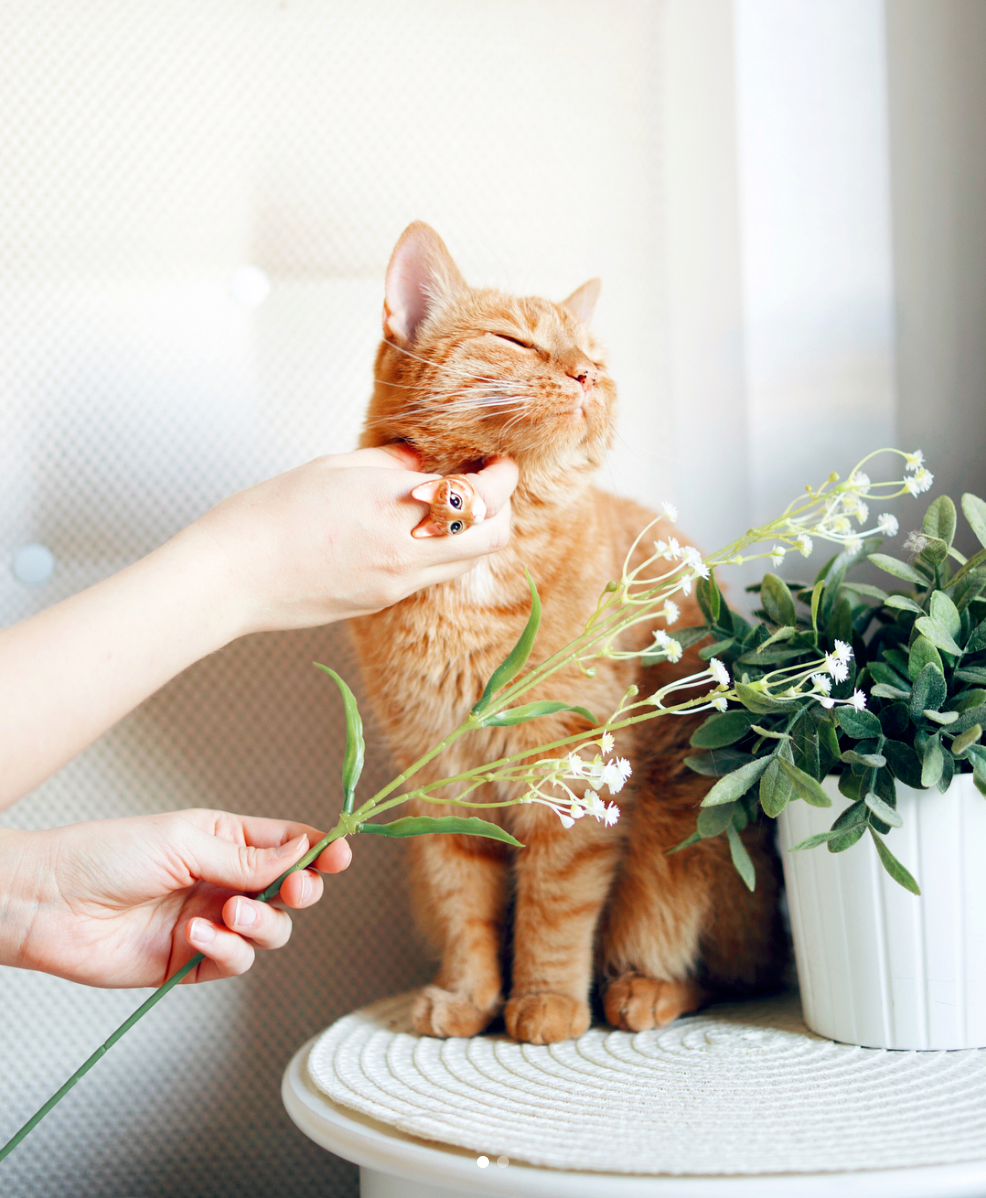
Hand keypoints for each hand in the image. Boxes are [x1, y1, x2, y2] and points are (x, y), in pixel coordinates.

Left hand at [0, 811, 350, 986]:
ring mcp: (211, 922)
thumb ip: (247, 856)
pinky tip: (196, 937)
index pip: (288, 843)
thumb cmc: (108, 854)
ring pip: (271, 931)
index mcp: (225, 840)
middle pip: (290, 890)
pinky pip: (235, 961)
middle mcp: (224, 881)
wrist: (50, 903)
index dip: (318, 850)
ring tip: (228, 913)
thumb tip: (303, 851)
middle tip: (294, 888)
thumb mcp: (185, 841)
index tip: (340, 854)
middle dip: (300, 889)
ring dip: (260, 923)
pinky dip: (227, 950)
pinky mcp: (191, 962)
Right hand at [191, 446, 517, 633]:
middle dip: (501, 510)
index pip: (481, 495)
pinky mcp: (382, 602)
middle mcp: (406, 548)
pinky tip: (416, 533)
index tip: (497, 463)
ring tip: (451, 508)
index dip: (502, 478)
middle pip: (493, 537)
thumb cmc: (270, 514)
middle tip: (486, 486)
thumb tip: (422, 460)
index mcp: (392, 502)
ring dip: (473, 534)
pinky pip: (432, 576)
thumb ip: (389, 463)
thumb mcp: (334, 468)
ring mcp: (397, 581)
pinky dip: (441, 553)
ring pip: (467, 561)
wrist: (232, 576)